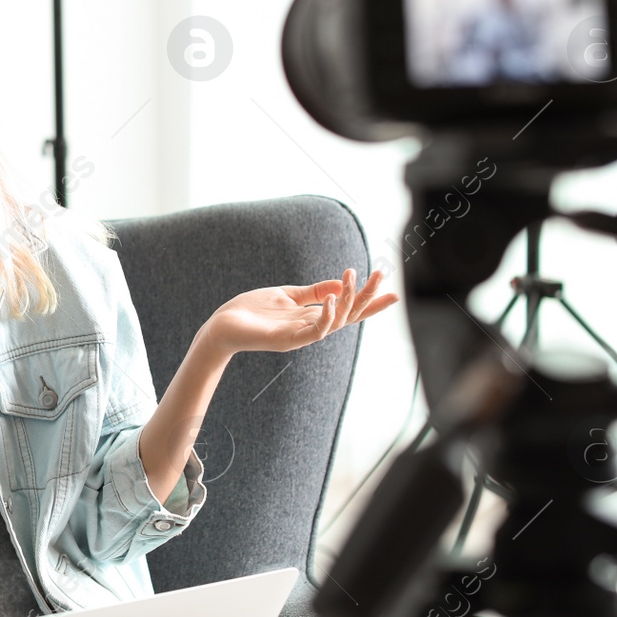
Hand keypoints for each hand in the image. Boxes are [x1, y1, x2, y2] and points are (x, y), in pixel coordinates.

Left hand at [202, 268, 397, 356]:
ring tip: (353, 277)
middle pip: (349, 316)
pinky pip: (314, 331)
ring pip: (336, 322)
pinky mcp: (287, 340)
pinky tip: (333, 298)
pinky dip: (327, 316)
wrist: (222, 326)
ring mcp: (301, 336)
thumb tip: (341, 283)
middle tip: (382, 276)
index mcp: (312, 317)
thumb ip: (313, 291)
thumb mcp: (287, 295)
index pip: (348, 311)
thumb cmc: (251, 311)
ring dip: (348, 300)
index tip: (394, 293)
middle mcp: (311, 328)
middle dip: (367, 297)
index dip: (370, 303)